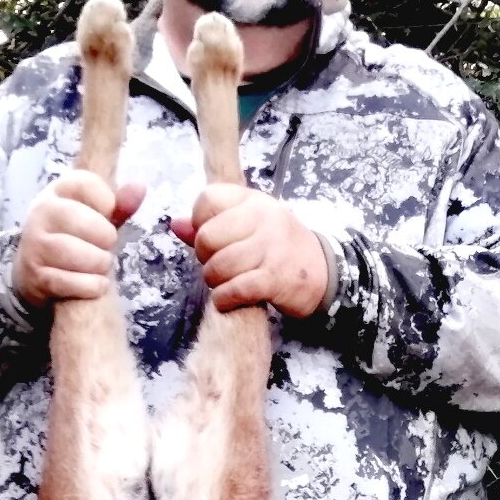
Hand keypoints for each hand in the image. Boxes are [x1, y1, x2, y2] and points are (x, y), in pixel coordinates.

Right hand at [12, 170, 144, 305]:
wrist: (38, 272)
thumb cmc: (76, 239)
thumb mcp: (96, 218)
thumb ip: (119, 205)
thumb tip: (139, 187)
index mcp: (56, 191)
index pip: (87, 183)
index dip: (107, 202)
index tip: (106, 216)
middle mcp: (40, 213)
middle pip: (85, 221)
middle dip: (105, 238)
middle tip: (105, 246)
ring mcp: (34, 245)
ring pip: (77, 254)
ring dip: (99, 264)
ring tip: (100, 265)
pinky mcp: (35, 276)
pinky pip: (71, 283)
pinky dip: (91, 286)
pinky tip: (95, 284)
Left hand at [172, 186, 330, 317]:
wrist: (323, 271)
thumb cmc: (277, 247)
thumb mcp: (248, 225)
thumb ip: (210, 224)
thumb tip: (176, 224)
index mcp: (253, 201)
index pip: (206, 200)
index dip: (199, 223)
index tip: (213, 239)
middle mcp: (263, 219)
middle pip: (207, 237)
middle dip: (204, 257)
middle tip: (218, 265)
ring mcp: (271, 249)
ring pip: (219, 266)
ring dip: (214, 281)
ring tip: (225, 282)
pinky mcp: (275, 279)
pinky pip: (235, 289)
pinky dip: (224, 299)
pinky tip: (228, 299)